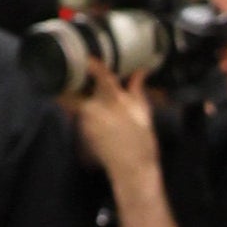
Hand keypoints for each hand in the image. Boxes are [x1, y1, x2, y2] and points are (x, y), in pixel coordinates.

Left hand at [65, 60, 159, 179]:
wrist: (131, 170)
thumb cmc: (142, 142)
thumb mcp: (144, 114)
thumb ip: (137, 90)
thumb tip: (140, 72)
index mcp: (114, 101)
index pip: (101, 76)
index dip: (93, 64)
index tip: (87, 56)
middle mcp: (96, 108)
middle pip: (82, 89)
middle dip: (81, 84)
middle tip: (87, 79)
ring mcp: (86, 121)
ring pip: (82, 102)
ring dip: (88, 99)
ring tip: (101, 103)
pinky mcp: (82, 130)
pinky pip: (83, 115)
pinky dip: (90, 112)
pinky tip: (103, 119)